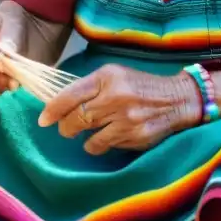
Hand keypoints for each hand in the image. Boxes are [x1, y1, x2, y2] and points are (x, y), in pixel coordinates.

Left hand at [39, 64, 201, 154]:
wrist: (177, 99)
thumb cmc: (140, 85)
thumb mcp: (116, 75)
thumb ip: (91, 86)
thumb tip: (60, 102)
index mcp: (108, 77)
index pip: (71, 94)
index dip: (53, 109)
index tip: (43, 119)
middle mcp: (116, 97)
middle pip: (77, 119)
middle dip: (66, 127)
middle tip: (66, 128)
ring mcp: (126, 119)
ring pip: (89, 137)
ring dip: (84, 138)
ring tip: (90, 132)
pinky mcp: (135, 137)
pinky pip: (106, 146)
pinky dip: (102, 144)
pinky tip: (110, 136)